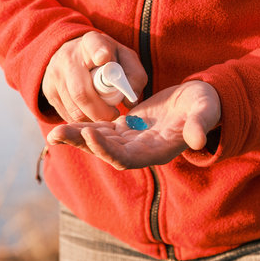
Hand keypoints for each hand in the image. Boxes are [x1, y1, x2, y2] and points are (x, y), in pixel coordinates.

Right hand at [42, 31, 146, 122]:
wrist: (73, 56)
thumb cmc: (107, 60)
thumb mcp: (124, 59)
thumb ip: (134, 76)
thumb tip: (129, 100)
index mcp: (91, 42)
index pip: (93, 45)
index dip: (99, 52)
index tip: (104, 58)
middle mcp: (68, 57)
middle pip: (81, 91)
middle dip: (100, 111)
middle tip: (114, 115)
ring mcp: (54, 74)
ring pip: (74, 108)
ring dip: (92, 118)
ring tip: (104, 114)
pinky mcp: (48, 91)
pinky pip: (66, 114)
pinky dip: (82, 119)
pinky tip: (90, 113)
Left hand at [47, 81, 220, 169]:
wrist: (198, 103)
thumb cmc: (205, 106)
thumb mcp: (206, 111)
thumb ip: (201, 124)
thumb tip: (197, 140)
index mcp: (157, 151)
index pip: (126, 158)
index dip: (107, 149)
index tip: (90, 134)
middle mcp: (140, 150)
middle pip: (105, 152)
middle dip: (82, 143)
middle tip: (56, 134)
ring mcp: (130, 140)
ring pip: (99, 142)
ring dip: (77, 137)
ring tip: (53, 133)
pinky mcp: (125, 127)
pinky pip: (100, 130)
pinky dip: (84, 128)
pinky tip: (65, 125)